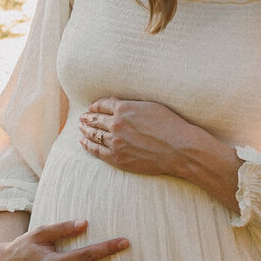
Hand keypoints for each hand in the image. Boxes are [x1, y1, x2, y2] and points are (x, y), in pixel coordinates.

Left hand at [79, 98, 239, 208]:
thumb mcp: (150, 106)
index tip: (91, 108)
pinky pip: (97, 151)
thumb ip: (130, 104)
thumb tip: (115, 102)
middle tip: (82, 118)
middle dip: (87, 118)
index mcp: (124, 108)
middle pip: (95, 120)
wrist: (179, 148)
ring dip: (85, 131)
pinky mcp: (118, 158)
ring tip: (81, 128)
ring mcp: (116, 142)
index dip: (95, 106)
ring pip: (94, 135)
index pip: (102, 105)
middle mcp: (117, 124)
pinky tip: (83, 142)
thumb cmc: (170, 125)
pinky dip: (88, 146)